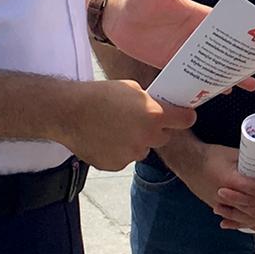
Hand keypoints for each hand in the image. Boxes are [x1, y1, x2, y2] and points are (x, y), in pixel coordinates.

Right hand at [62, 79, 195, 171]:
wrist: (70, 112)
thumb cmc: (100, 95)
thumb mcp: (131, 89)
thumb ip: (149, 101)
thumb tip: (158, 107)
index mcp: (154, 117)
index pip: (185, 120)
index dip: (184, 117)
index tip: (182, 116)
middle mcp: (147, 138)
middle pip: (163, 138)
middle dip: (156, 130)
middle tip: (139, 121)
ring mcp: (131, 154)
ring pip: (142, 149)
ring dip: (136, 142)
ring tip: (115, 129)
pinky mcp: (116, 164)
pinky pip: (124, 158)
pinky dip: (118, 151)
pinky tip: (105, 139)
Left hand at [101, 0, 254, 90]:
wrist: (116, 20)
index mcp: (197, 16)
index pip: (225, 26)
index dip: (241, 34)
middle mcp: (194, 35)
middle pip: (222, 50)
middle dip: (239, 61)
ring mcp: (184, 51)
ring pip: (210, 66)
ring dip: (225, 75)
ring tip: (244, 87)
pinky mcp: (172, 64)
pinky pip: (191, 77)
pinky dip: (203, 85)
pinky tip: (215, 94)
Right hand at [163, 133, 254, 228]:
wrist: (188, 164)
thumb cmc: (212, 155)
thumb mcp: (232, 154)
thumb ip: (250, 162)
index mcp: (229, 179)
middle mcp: (224, 195)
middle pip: (254, 208)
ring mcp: (220, 204)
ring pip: (247, 218)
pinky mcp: (218, 208)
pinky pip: (238, 220)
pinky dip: (253, 224)